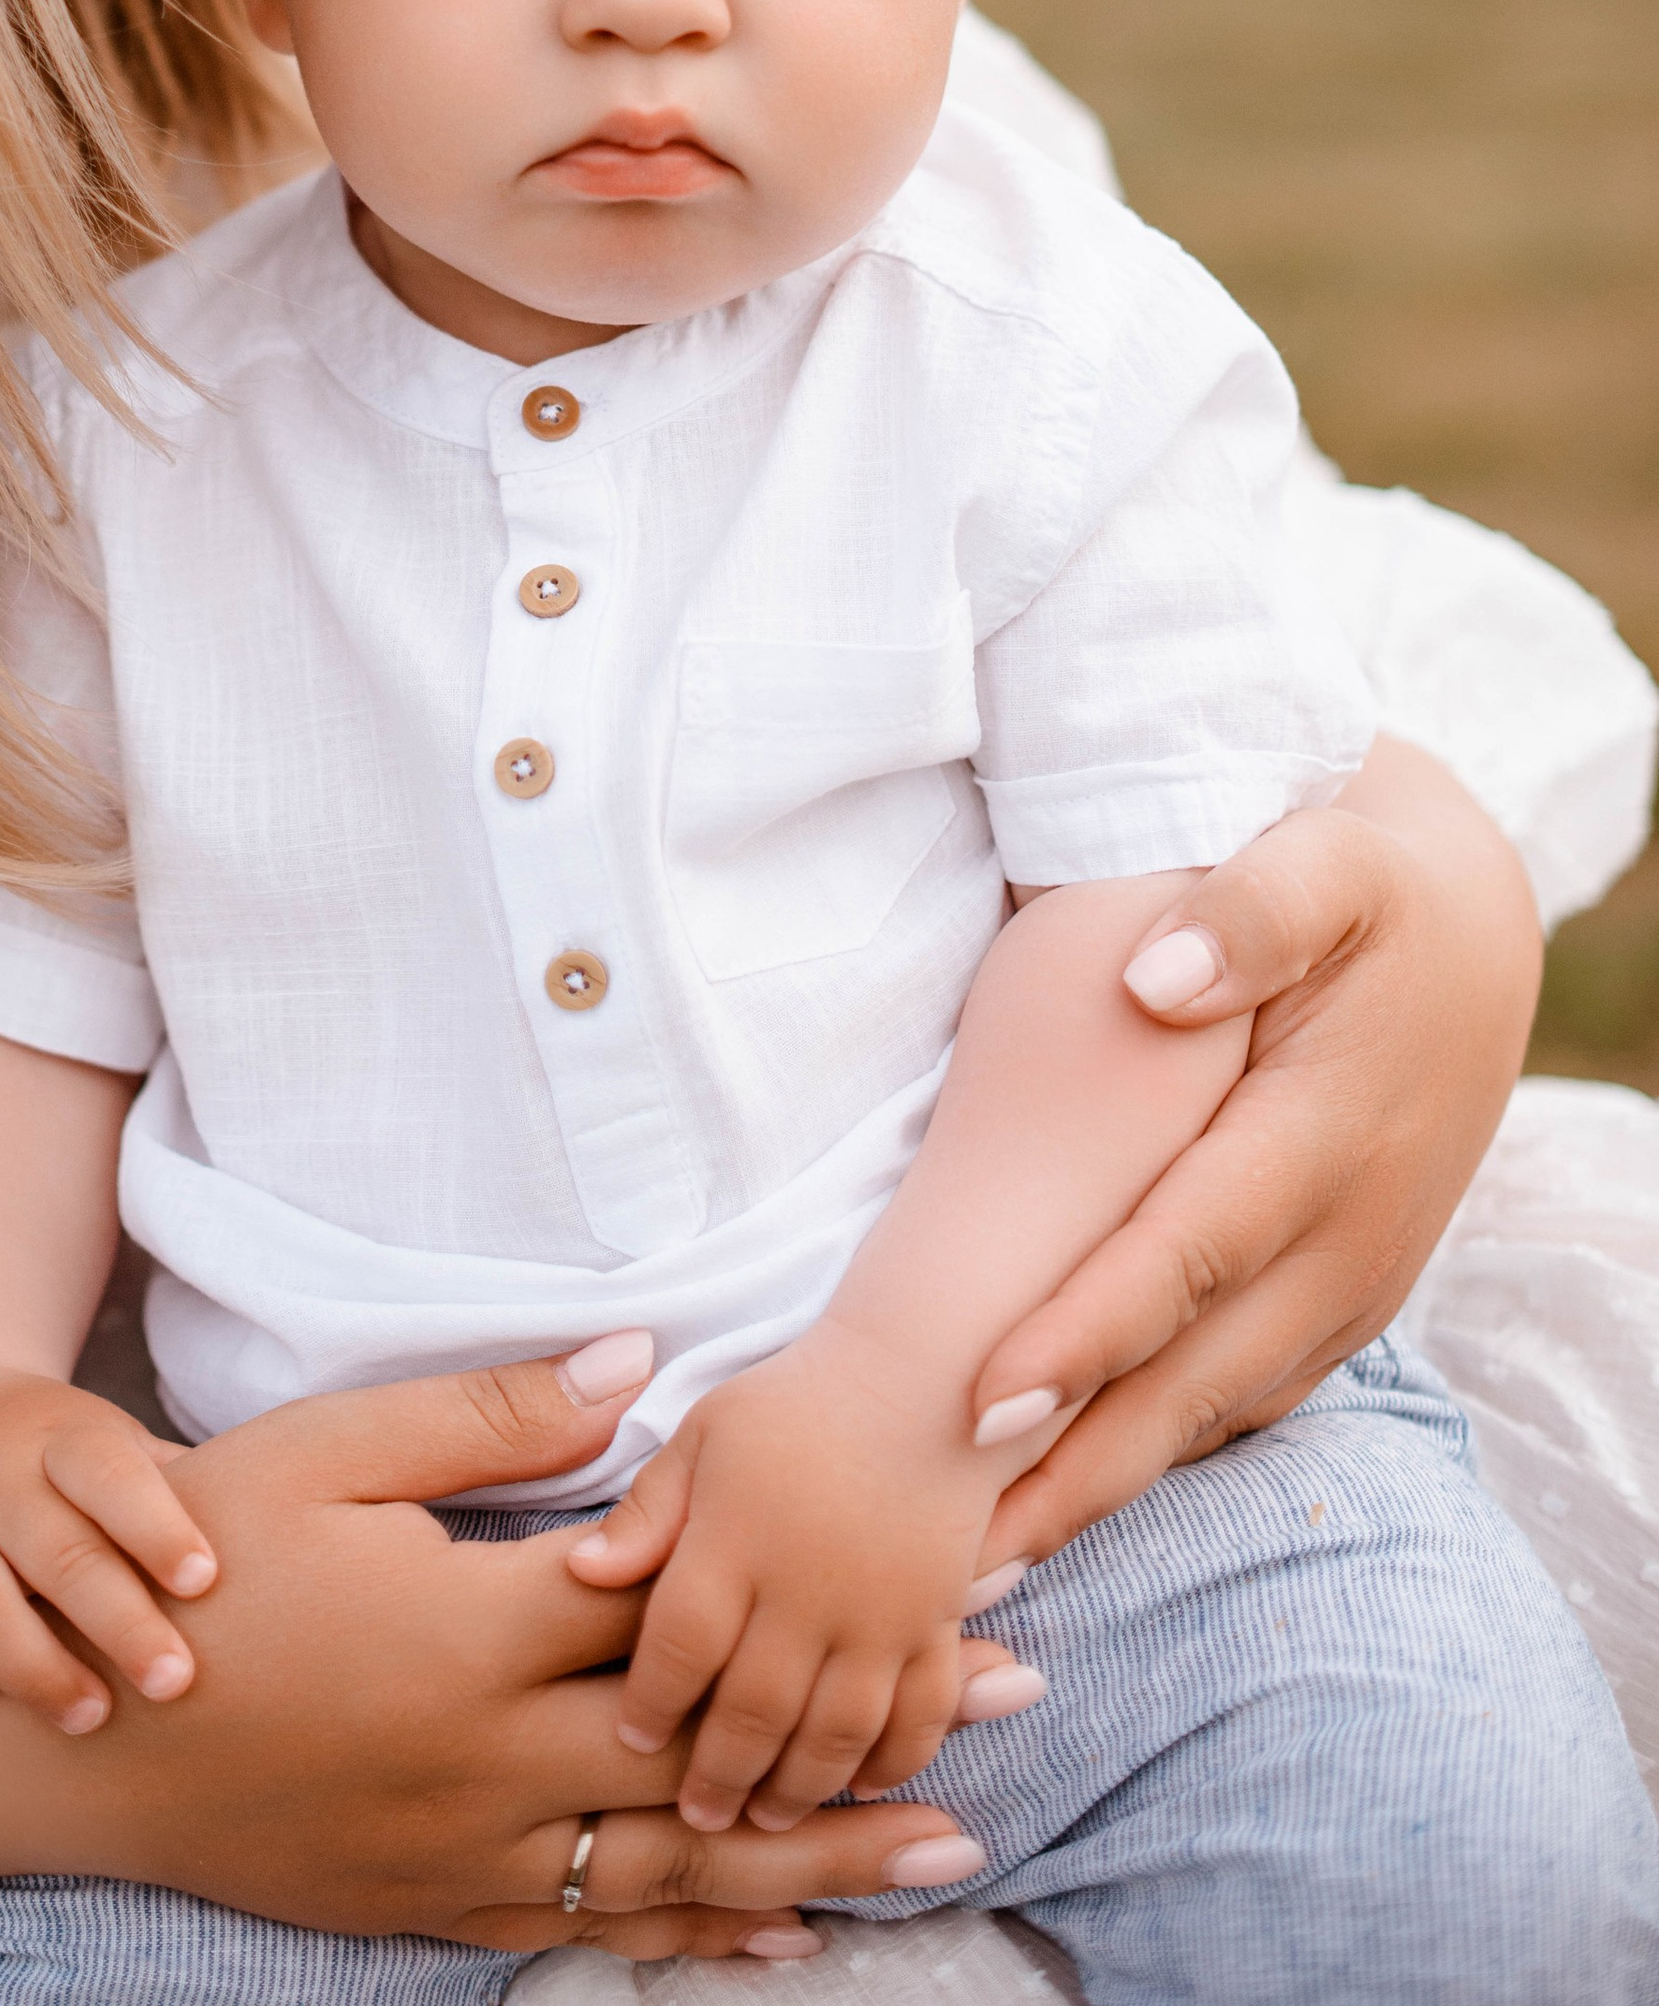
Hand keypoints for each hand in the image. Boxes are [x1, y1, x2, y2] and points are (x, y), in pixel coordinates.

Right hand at [0, 1340, 1014, 1941]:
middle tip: (1018, 1707)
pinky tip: (789, 1941)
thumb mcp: (329, 1454)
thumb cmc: (205, 1563)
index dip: (816, 1591)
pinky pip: (598, 1932)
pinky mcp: (441, 1906)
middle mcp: (492, 1755)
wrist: (85, 1740)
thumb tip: (639, 1362)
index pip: (679, 1609)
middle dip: (875, 1729)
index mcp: (474, 1625)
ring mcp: (471, 1847)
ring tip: (955, 1846)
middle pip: (720, 1747)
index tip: (940, 1573)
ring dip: (827, 1855)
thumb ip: (489, 1414)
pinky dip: (702, 1939)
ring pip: (682, 1864)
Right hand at [0, 1367, 216, 1729]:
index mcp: (58, 1433)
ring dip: (36, 1668)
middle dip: (120, 1624)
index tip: (206, 1580)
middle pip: (57, 1552)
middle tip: (176, 1684)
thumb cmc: (51, 1458)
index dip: (158, 1525)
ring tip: (93, 1715)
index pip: (110, 1472)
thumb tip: (279, 1538)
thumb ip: (170, 1489)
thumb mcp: (106, 1443)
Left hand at [569, 1327, 1007, 1833]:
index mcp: (736, 1537)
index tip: (628, 1741)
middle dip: (719, 1775)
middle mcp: (806, 1586)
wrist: (924, 1375)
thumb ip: (648, 1512)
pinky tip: (864, 1786)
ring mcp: (879, 1610)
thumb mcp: (705, 1434)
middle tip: (695, 1818)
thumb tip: (580, 1572)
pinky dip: (893, 1759)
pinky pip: (919, 1710)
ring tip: (766, 1821)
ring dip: (799, 1787)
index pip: (680, 1644)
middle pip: (754, 1709)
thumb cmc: (796, 1403)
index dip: (651, 1703)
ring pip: (835, 1730)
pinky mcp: (938, 1618)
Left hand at [964, 737, 1538, 1572]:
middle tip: (947, 1547)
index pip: (1189, 1252)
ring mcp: (1349, 1283)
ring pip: (1219, 1409)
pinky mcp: (1340, 1303)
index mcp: (1323, 1132)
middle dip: (1073, 1464)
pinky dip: (1161, 1456)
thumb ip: (1250, 912)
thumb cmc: (1369, 887)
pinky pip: (1247, 1400)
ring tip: (980, 1561)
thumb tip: (1153, 983)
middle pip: (1196, 1372)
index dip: (1087, 1331)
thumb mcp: (1329, 858)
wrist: (1471, 935)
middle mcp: (1345, 1235)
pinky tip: (1067, 1501)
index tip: (979, 1397)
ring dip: (1106, 1486)